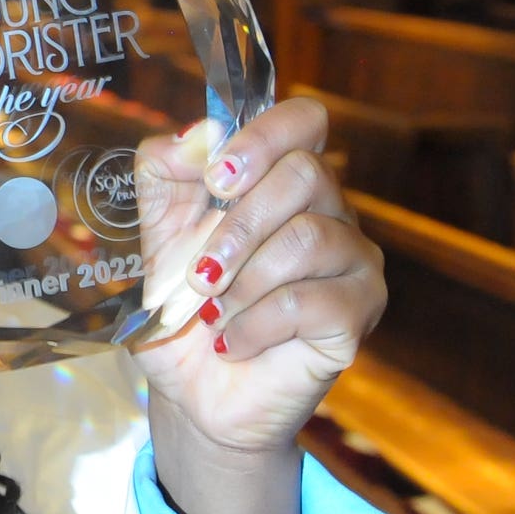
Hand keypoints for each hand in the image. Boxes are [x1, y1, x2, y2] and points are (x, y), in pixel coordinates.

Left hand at [126, 98, 386, 513]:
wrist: (194, 394)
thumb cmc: (184, 310)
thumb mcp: (156, 235)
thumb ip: (166, 176)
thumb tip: (196, 136)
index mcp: (283, 181)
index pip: (305, 120)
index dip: (262, 137)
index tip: (217, 176)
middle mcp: (331, 211)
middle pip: (306, 174)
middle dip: (237, 225)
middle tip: (201, 273)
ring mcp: (354, 262)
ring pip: (307, 238)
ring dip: (242, 281)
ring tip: (215, 312)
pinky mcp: (358, 314)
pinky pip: (310, 300)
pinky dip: (254, 324)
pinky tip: (232, 341)